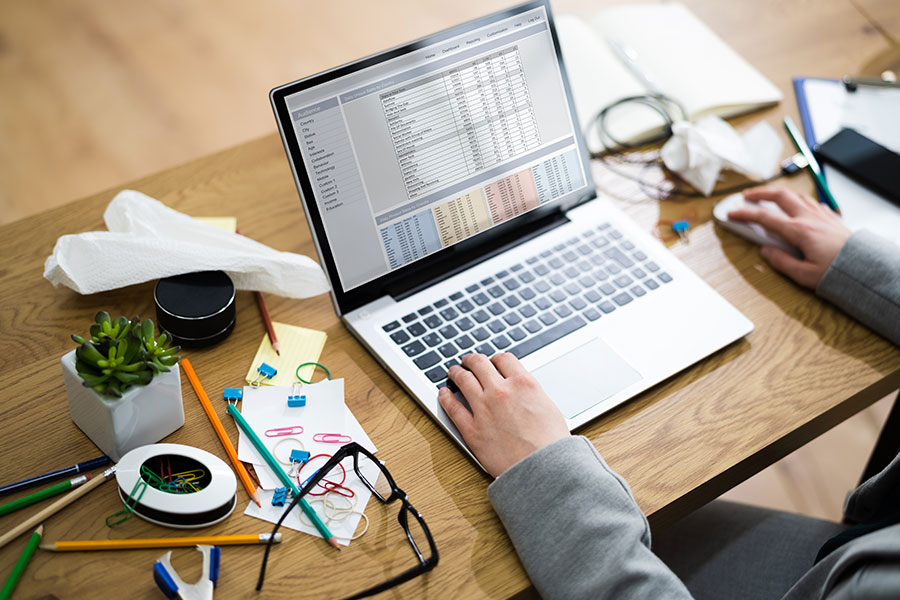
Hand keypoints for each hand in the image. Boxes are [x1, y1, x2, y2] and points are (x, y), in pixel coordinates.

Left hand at [438, 353, 568, 477]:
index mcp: (523, 383)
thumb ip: (531, 394)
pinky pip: (452, 408)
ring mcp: (484, 409)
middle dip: (472, 360)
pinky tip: (443, 394)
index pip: (503, 359)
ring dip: (457, 373)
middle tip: (468, 361)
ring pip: (463, 380)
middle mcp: (501, 391)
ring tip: (454, 372)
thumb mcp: (549, 407)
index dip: (495, 358)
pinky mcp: (472, 429)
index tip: (492, 361)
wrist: (543, 469)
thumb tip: (522, 391)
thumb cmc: (551, 443)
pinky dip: (445, 398)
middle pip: (480, 364)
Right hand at [728, 187, 851, 288]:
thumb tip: (766, 252)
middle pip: (780, 196)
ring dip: (779, 194)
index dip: (744, 214)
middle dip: (759, 193)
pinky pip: (812, 203)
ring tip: (769, 198)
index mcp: (799, 231)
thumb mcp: (803, 275)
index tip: (732, 214)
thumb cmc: (838, 272)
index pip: (764, 217)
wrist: (865, 268)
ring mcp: (821, 216)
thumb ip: (781, 261)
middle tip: (746, 196)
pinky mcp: (831, 219)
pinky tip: (798, 207)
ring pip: (796, 196)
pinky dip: (799, 201)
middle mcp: (809, 218)